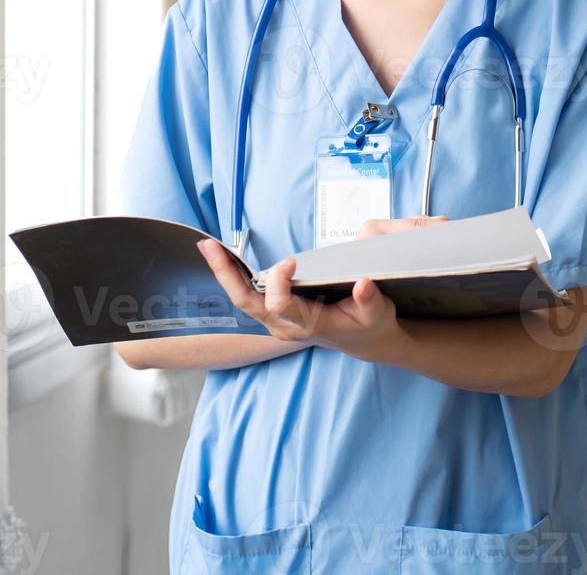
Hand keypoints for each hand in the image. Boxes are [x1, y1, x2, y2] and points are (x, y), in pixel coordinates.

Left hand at [195, 214, 448, 362]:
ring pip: (242, 299)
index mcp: (308, 324)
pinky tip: (224, 257)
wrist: (364, 340)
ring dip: (224, 272)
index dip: (279, 282)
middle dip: (226, 274)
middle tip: (208, 246)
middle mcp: (285, 325)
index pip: (280, 305)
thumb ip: (368, 300)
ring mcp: (276, 321)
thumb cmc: (370, 323)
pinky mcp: (274, 313)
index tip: (290, 261)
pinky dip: (234, 275)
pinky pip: (248, 295)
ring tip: (208, 246)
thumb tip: (363, 283)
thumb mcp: (377, 312)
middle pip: (246, 302)